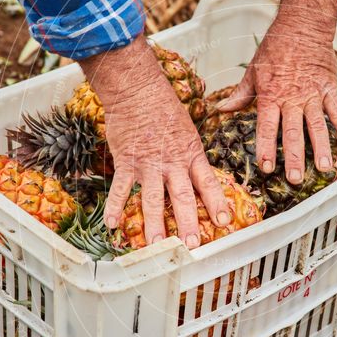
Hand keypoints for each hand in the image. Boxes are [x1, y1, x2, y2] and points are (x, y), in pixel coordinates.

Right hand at [78, 36, 230, 248]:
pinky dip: (115, 206)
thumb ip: (190, 157)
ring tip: (156, 246)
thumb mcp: (188, 131)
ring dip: (154, 224)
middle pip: (182, 197)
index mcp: (191, 154)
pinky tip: (112, 225)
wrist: (137, 90)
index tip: (224, 222)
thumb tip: (199, 178)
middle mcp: (171, 162)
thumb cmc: (164, 107)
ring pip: (151, 199)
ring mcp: (148, 164)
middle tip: (191, 246)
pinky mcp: (126, 161)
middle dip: (187, 223)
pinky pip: (120, 188)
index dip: (217, 203)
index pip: (207, 182)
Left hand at [217, 0, 336, 183]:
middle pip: (293, 132)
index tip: (266, 167)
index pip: (267, 127)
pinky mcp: (328, 90)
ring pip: (317, 126)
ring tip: (323, 169)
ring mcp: (312, 95)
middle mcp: (292, 99)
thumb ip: (240, 95)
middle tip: (295, 179)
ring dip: (321, 148)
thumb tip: (220, 110)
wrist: (301, 27)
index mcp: (271, 96)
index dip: (266, 147)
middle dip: (294, 157)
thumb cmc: (274, 51)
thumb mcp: (253, 72)